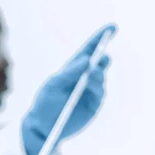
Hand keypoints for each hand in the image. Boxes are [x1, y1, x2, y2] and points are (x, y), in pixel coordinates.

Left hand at [22, 24, 115, 154]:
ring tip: (91, 72)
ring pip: (100, 78)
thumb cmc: (44, 103)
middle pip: (99, 63)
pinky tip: (91, 83)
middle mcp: (85, 78)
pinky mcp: (94, 105)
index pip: (88, 50)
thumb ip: (68, 72)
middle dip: (102, 57)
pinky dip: (97, 87)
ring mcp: (90, 91)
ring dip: (97, 74)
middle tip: (102, 56)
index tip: (112, 27)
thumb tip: (86, 59)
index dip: (100, 38)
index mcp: (73, 69)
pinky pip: (99, 93)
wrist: (43, 127)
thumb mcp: (52, 85)